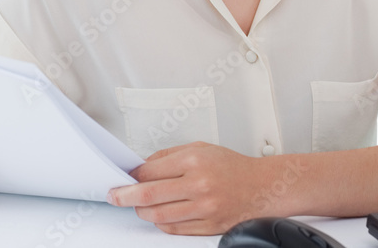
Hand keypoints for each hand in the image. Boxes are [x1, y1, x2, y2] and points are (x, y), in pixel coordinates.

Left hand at [106, 141, 277, 235]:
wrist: (263, 187)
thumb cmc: (232, 166)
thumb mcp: (200, 148)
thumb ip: (169, 157)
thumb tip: (143, 168)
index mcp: (194, 161)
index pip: (150, 171)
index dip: (131, 176)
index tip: (123, 178)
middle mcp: (199, 185)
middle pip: (148, 196)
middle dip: (125, 197)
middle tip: (115, 196)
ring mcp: (204, 208)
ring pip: (158, 216)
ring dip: (142, 212)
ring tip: (138, 206)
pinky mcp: (209, 226)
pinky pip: (174, 229)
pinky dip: (161, 223)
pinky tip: (159, 215)